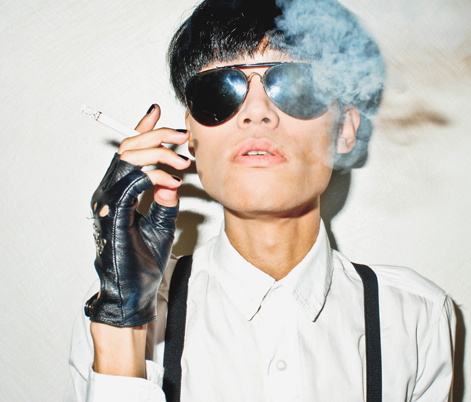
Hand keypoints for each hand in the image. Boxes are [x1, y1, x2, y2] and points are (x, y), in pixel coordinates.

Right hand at [86, 104, 190, 326]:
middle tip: (183, 136)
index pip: (129, 153)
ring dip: (158, 152)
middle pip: (128, 149)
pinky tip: (172, 180)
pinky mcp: (113, 213)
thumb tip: (171, 182)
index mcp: (119, 194)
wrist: (134, 293)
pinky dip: (153, 175)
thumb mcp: (161, 225)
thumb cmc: (143, 265)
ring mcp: (108, 202)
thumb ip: (165, 202)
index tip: (156, 112)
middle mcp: (109, 193)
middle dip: (157, 136)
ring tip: (182, 159)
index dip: (142, 130)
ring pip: (128, 159)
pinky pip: (131, 181)